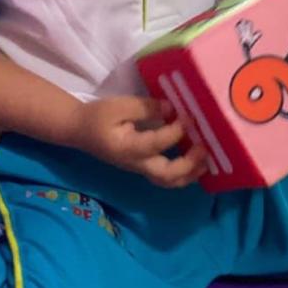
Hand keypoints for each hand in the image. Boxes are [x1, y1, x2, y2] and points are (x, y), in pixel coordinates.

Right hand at [70, 96, 206, 187]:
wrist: (80, 130)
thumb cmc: (98, 116)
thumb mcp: (119, 106)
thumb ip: (145, 108)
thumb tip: (172, 109)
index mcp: (127, 148)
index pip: (156, 143)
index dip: (175, 131)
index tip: (188, 115)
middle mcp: (136, 164)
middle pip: (166, 175)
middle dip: (189, 164)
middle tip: (206, 147)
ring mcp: (140, 168)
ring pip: (168, 181)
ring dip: (190, 173)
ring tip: (207, 160)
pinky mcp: (143, 166)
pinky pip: (166, 176)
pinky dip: (184, 172)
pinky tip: (197, 160)